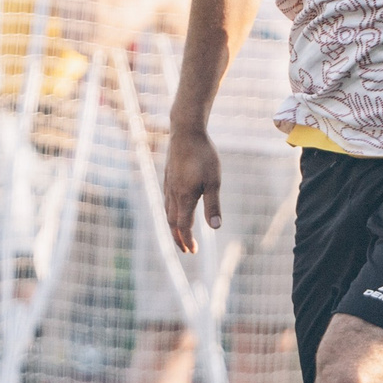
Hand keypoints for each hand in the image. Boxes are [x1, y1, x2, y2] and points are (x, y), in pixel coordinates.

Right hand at [162, 127, 222, 254]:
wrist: (186, 131)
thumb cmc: (203, 155)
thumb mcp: (214, 181)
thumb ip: (213, 205)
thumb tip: (215, 228)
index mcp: (184, 197)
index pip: (183, 226)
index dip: (187, 240)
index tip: (192, 251)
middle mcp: (173, 194)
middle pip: (172, 223)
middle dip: (178, 238)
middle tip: (186, 250)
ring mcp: (168, 185)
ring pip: (167, 212)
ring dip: (173, 226)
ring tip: (180, 234)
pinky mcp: (168, 177)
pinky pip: (166, 201)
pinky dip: (170, 213)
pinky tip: (175, 210)